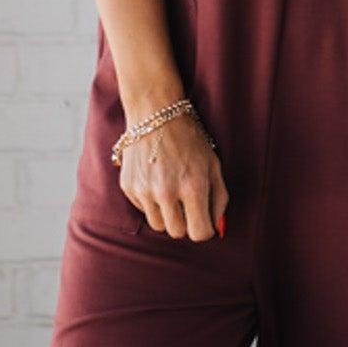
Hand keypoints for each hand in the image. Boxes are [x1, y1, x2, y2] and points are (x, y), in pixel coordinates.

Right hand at [121, 112, 226, 238]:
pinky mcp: (128, 187)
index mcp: (192, 186)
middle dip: (185, 223)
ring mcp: (144, 190)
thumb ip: (219, 200)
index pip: (199, 233)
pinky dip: (151, 202)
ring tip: (171, 191)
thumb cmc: (190, 140)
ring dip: (167, 215)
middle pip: (177, 233)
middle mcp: (166, 191)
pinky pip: (143, 210)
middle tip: (187, 203)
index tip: (204, 220)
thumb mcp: (213, 166)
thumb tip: (216, 228)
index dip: (204, 229)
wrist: (155, 114)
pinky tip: (155, 180)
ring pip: (158, 225)